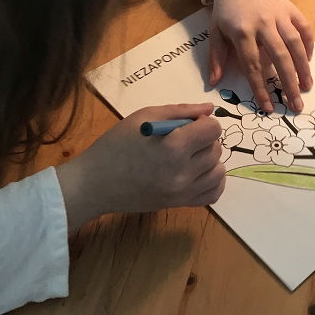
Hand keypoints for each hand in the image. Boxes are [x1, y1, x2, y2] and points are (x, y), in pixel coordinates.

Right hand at [57, 103, 224, 231]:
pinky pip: (213, 194)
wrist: (95, 183)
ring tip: (190, 154)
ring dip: (209, 159)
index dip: (204, 122)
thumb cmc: (116, 145)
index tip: (190, 123)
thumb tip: (208, 109)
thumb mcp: (145, 117)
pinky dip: (213, 181)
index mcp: (174, 147)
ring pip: (218, 171)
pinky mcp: (179, 205)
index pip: (212, 130)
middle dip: (205, 138)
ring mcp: (182, 192)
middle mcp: (183, 172)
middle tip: (185, 136)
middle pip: (216, 149)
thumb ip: (181, 111)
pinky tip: (198, 171)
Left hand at [208, 0, 313, 112]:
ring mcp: (278, 14)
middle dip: (289, 83)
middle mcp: (263, 24)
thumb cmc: (225, 10)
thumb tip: (215, 82)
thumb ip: (217, 57)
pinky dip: (308, 44)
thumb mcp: (215, 32)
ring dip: (303, 67)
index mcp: (242, 32)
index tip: (268, 107)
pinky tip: (308, 61)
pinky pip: (303, 27)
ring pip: (295, 43)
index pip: (253, 66)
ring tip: (307, 86)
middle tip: (296, 105)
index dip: (260, 88)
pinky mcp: (289, 7)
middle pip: (279, 57)